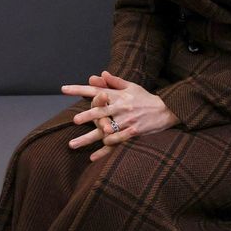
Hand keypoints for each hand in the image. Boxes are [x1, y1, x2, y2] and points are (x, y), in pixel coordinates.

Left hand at [62, 71, 179, 159]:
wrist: (167, 110)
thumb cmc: (146, 98)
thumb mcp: (132, 87)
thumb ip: (115, 82)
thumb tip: (100, 74)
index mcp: (119, 95)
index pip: (96, 91)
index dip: (80, 89)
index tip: (64, 89)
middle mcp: (122, 107)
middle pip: (101, 111)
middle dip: (88, 116)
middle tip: (75, 120)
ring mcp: (128, 120)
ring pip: (106, 130)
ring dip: (89, 138)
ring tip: (73, 144)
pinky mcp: (134, 131)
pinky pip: (117, 141)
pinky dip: (105, 149)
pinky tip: (93, 156)